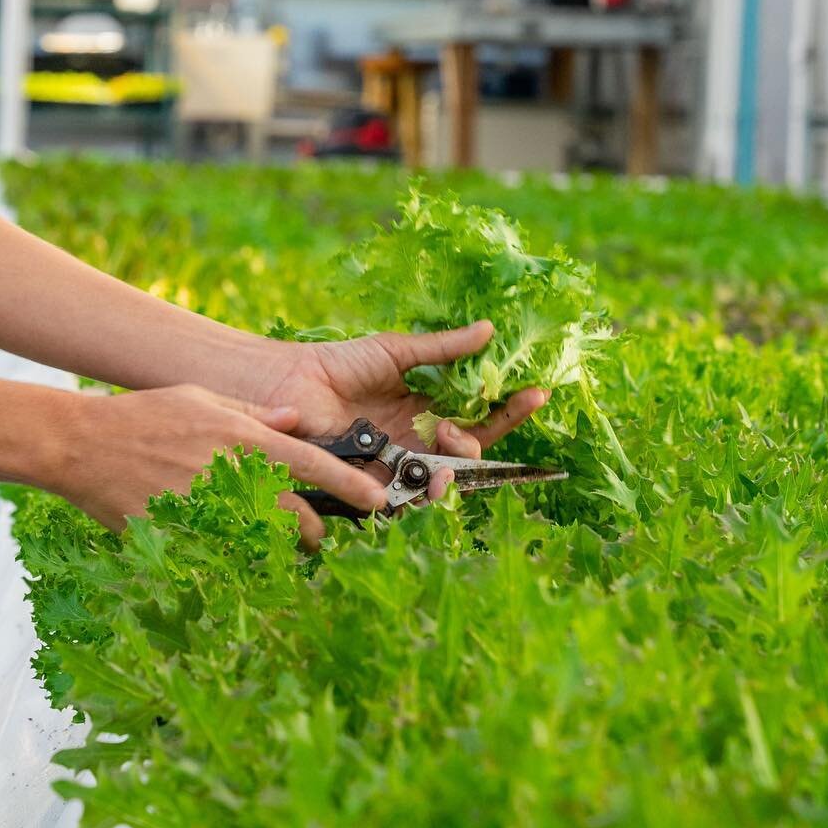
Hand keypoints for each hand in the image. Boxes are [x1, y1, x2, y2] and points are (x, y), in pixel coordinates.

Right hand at [52, 383, 389, 548]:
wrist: (85, 446)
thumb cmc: (145, 415)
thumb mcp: (202, 398)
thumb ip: (254, 413)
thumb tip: (295, 420)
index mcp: (243, 439)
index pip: (313, 466)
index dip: (352, 486)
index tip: (378, 501)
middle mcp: (234, 478)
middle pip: (300, 519)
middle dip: (315, 531)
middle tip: (314, 532)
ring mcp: (212, 514)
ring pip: (269, 546)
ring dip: (280, 549)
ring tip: (279, 547)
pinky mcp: (186, 540)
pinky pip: (228, 561)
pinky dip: (239, 561)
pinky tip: (234, 556)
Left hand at [214, 320, 547, 527]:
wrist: (291, 385)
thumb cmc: (340, 363)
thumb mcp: (397, 351)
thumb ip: (444, 349)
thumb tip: (491, 330)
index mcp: (429, 407)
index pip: (481, 412)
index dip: (510, 406)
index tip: (536, 391)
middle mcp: (420, 440)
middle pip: (470, 451)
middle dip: (482, 440)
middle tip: (460, 425)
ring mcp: (401, 465)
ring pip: (446, 479)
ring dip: (456, 468)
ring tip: (446, 443)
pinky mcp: (377, 486)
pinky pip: (411, 498)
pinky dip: (426, 490)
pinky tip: (429, 474)